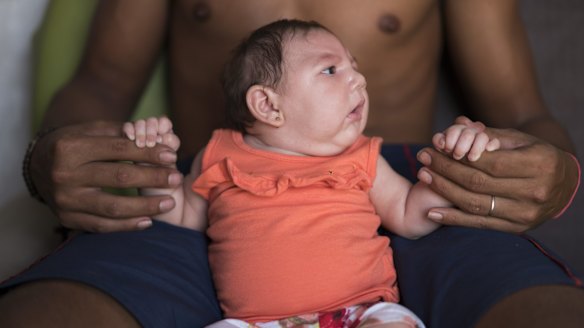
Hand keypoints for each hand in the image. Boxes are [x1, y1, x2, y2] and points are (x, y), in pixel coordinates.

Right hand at [30, 121, 182, 232]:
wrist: (39, 166)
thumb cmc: (73, 144)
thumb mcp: (91, 130)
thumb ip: (120, 133)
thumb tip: (155, 136)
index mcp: (70, 148)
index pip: (117, 150)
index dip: (147, 153)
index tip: (171, 155)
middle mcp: (64, 174)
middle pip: (118, 177)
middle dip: (152, 178)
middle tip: (176, 178)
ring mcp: (64, 200)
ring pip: (112, 207)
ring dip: (145, 206)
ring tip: (169, 203)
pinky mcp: (66, 219)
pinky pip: (102, 226)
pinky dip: (127, 226)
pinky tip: (148, 221)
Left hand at [417, 125, 579, 232]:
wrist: (564, 185)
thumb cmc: (536, 155)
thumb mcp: (520, 139)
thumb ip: (489, 135)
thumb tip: (458, 125)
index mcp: (538, 164)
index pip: (489, 163)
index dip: (458, 157)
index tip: (434, 148)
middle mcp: (534, 191)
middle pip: (478, 183)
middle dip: (445, 170)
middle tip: (422, 158)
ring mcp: (526, 213)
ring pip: (475, 204)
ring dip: (444, 191)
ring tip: (423, 176)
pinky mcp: (517, 227)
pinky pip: (480, 224)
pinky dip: (454, 219)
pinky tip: (432, 212)